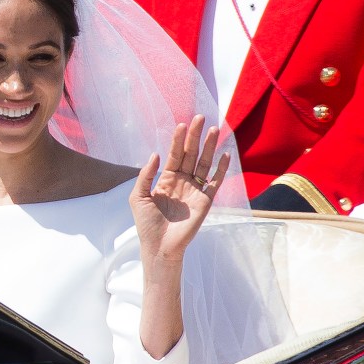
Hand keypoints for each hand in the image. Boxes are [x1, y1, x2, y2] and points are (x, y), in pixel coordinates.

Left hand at [129, 115, 230, 262]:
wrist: (159, 246)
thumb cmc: (146, 224)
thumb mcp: (138, 196)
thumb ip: (145, 175)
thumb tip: (156, 154)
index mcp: (167, 179)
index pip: (175, 154)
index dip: (178, 140)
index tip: (182, 124)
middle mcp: (182, 182)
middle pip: (191, 154)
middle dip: (195, 136)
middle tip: (200, 117)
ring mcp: (195, 190)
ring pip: (204, 163)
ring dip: (209, 147)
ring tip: (215, 129)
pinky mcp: (205, 201)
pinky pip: (215, 182)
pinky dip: (221, 169)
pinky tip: (225, 154)